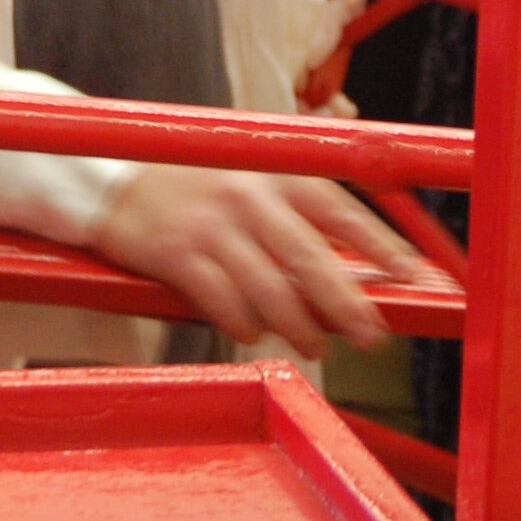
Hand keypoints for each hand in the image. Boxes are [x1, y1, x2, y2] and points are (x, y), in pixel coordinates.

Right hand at [90, 164, 440, 357]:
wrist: (111, 175)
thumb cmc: (192, 183)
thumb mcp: (247, 175)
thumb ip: (293, 208)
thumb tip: (352, 262)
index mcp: (271, 173)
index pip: (338, 209)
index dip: (379, 244)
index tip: (409, 276)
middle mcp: (246, 195)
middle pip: (310, 257)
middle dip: (347, 303)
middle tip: (371, 336)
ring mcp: (210, 224)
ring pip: (269, 288)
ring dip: (299, 325)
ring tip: (317, 347)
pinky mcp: (176, 252)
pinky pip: (221, 301)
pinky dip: (242, 323)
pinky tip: (251, 331)